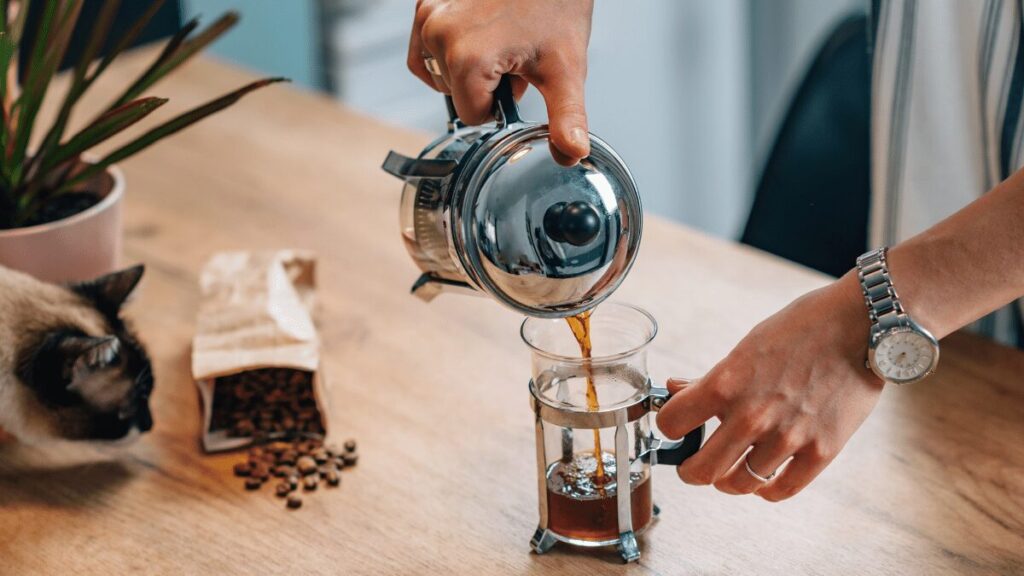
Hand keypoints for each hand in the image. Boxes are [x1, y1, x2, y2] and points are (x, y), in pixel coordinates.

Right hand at [408, 0, 593, 164]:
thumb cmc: (557, 4)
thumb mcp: (566, 69)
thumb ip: (566, 118)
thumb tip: (570, 154)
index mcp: (468, 58)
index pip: (473, 115)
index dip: (500, 104)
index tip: (519, 77)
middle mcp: (439, 33)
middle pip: (455, 93)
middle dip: (486, 84)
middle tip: (515, 54)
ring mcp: (429, 13)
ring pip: (438, 72)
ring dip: (466, 67)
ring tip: (500, 41)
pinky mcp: (425, 0)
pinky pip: (424, 45)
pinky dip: (447, 50)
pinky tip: (477, 34)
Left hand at [656, 272, 884, 500]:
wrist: (859, 325)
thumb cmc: (801, 329)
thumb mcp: (745, 347)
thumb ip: (710, 379)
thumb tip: (676, 390)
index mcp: (725, 385)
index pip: (671, 424)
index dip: (668, 428)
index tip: (675, 429)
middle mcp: (752, 416)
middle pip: (700, 470)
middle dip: (690, 470)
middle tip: (692, 466)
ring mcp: (788, 437)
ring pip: (739, 484)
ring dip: (728, 481)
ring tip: (729, 471)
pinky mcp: (821, 451)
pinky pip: (781, 490)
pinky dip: (765, 490)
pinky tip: (762, 478)